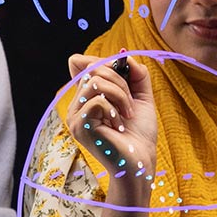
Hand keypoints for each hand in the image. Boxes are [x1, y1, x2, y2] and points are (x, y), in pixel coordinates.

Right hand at [66, 54, 157, 202]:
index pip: (82, 63)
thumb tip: (124, 55)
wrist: (141, 161)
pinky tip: (118, 125)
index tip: (125, 75)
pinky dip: (114, 108)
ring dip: (120, 93)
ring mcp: (75, 117)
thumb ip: (135, 74)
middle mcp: (76, 105)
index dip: (103, 62)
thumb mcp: (141, 96)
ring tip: (126, 113)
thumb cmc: (139, 133)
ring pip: (94, 82)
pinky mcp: (79, 127)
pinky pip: (96, 100)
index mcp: (86, 97)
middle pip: (92, 69)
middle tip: (129, 103)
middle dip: (119, 80)